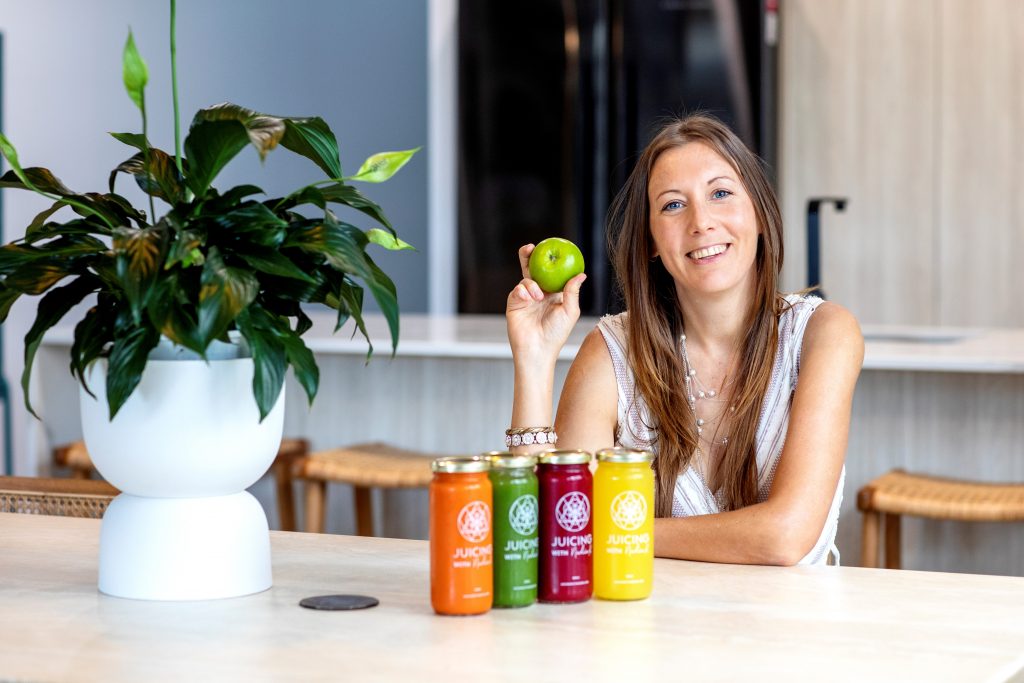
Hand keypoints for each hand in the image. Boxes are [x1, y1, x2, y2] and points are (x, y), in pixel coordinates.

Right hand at [506, 244, 586, 367]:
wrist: (537, 350)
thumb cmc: (557, 334)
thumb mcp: (570, 311)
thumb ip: (573, 291)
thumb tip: (581, 273)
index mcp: (553, 293)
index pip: (551, 272)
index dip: (550, 260)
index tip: (552, 247)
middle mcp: (539, 293)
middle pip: (533, 269)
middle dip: (529, 256)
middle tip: (530, 247)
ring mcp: (525, 298)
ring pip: (525, 279)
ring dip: (531, 284)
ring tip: (538, 297)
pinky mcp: (514, 303)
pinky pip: (516, 290)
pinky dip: (522, 291)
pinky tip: (528, 297)